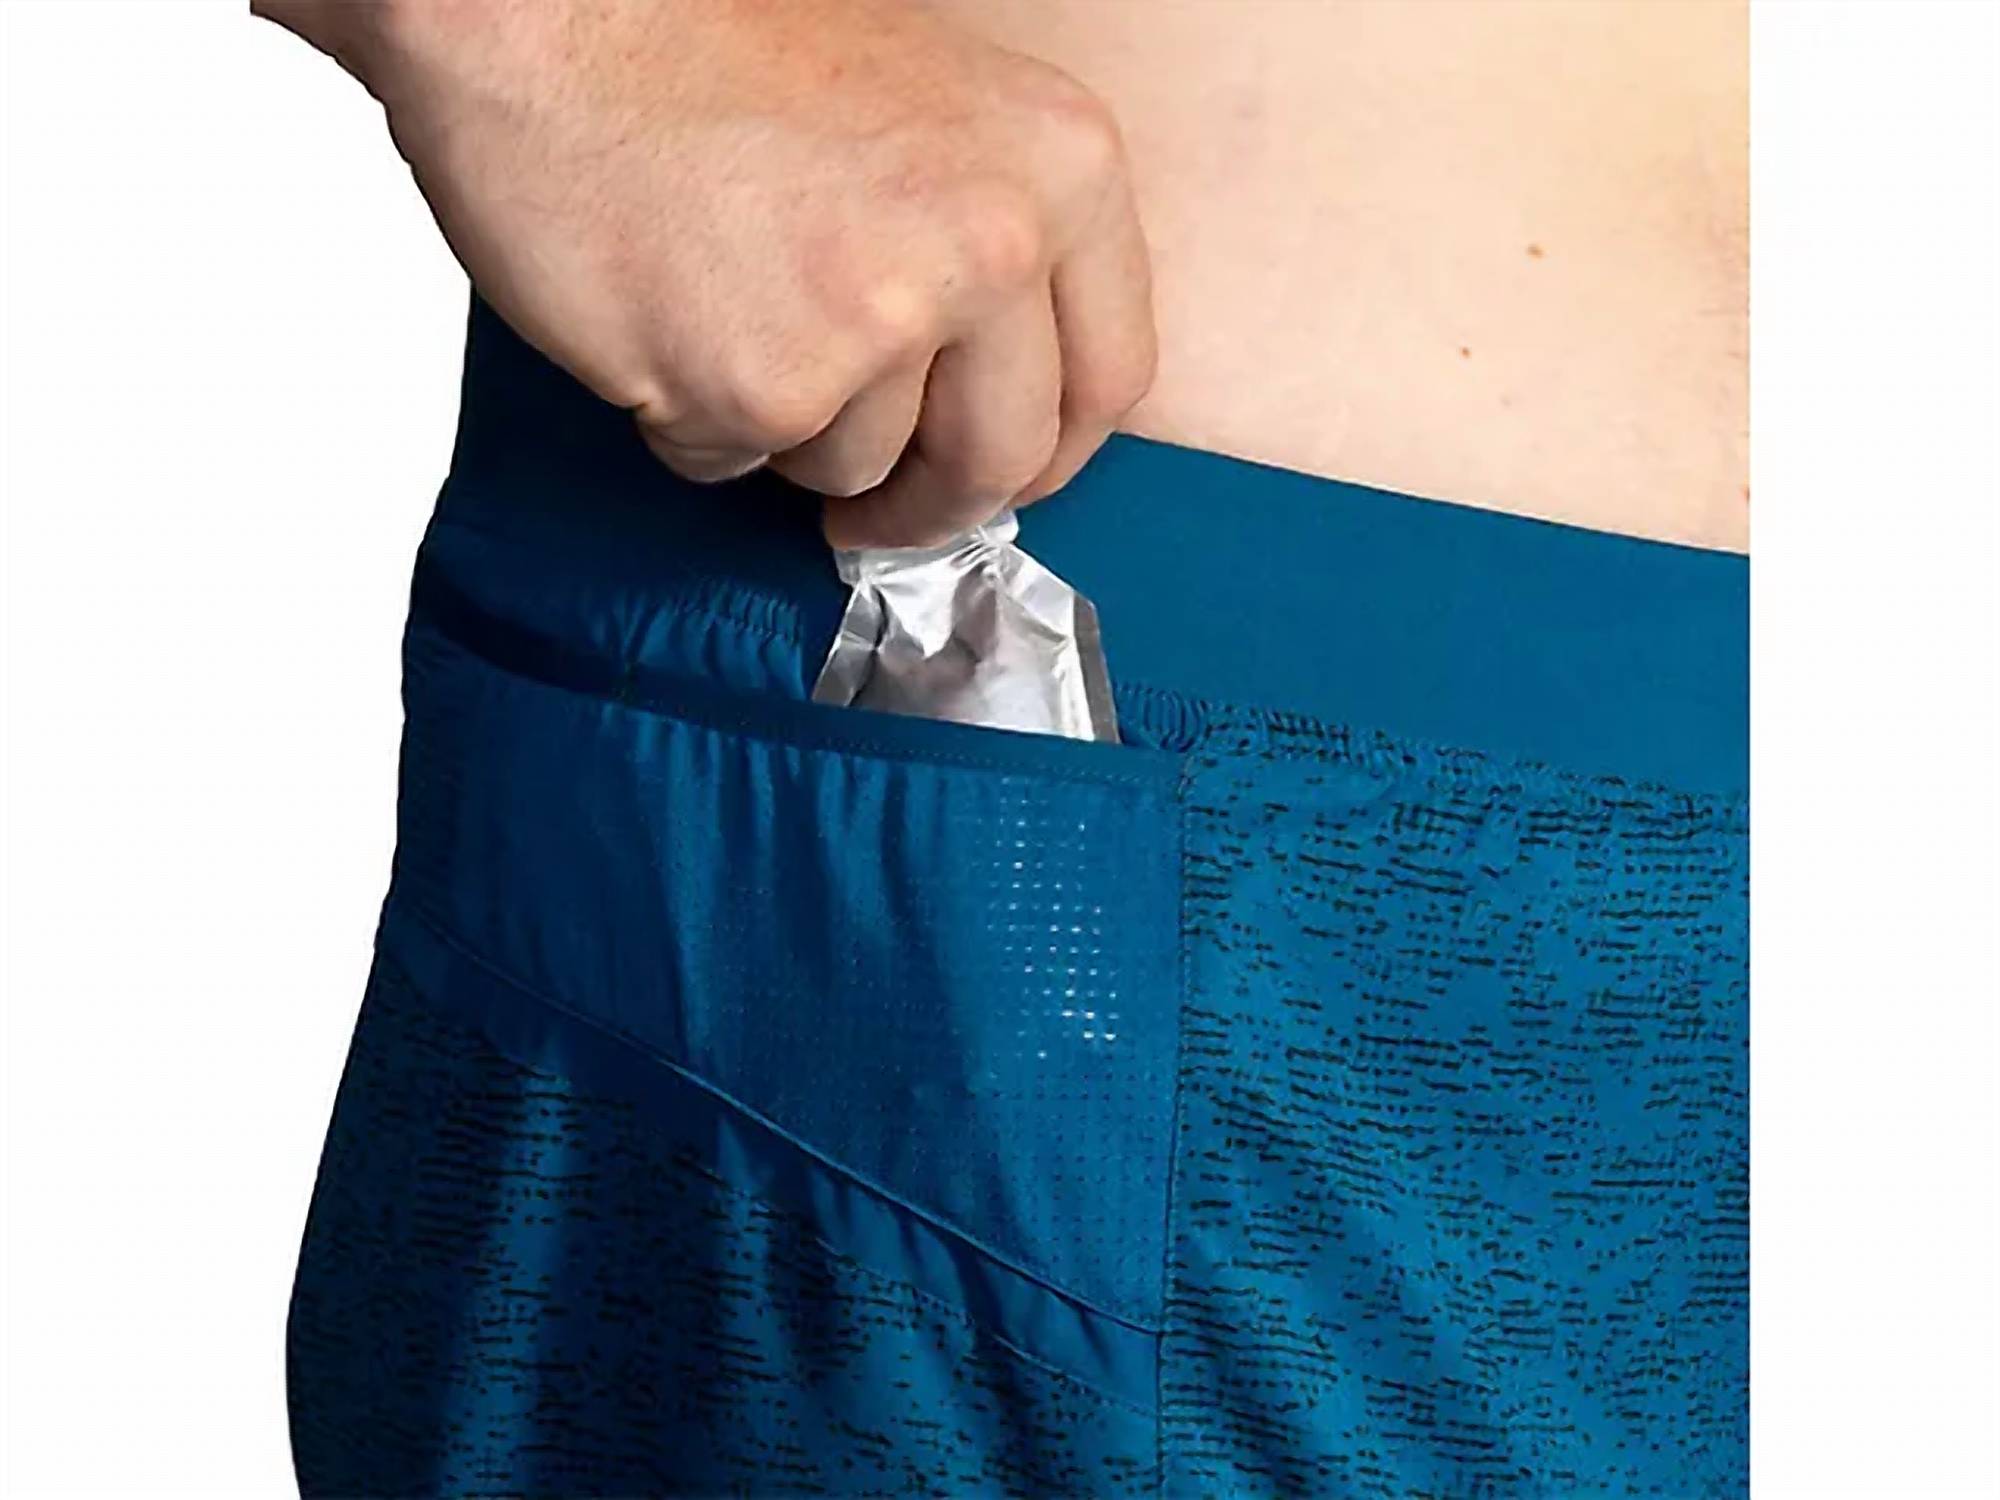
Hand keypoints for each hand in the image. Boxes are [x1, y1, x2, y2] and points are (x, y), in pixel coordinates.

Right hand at [255, 0, 1156, 546]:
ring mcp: (878, 321)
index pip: (1112, 379)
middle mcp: (993, 244)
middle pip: (1000, 459)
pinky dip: (691, 422)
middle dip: (929, 505)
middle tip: (871, 512)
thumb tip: (1005, 399)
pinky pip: (737, 463)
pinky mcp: (760, 385)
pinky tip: (661, 319)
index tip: (994, 476)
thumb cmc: (720, 45)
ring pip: (858, 466)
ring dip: (788, 433)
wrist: (551, 6)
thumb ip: (997, 242)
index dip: (1047, 453)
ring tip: (723, 311)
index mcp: (1061, 168)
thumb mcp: (935, 111)